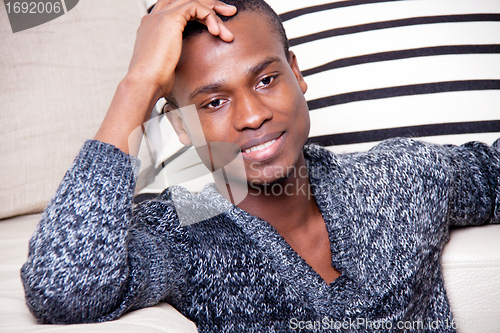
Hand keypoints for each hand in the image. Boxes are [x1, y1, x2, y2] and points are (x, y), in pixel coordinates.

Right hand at [95, 0, 236, 153]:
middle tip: (230, 11)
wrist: (145, 83)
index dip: (199, 12)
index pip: (177, 9)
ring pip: (194, 2)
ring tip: (228, 31)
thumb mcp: (170, 65)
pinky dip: (210, 17)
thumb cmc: (155, 81)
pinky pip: (196, 7)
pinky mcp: (170, 18)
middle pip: (186, 0)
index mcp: (153, 27)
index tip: (215, 25)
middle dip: (210, 5)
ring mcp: (161, 16)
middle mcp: (155, 17)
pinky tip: (217, 33)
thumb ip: (180, 57)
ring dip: (215, 13)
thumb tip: (196, 65)